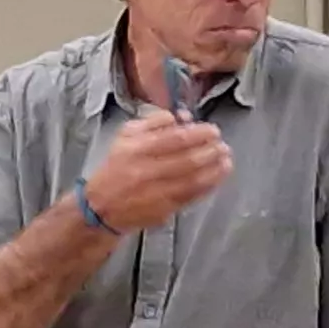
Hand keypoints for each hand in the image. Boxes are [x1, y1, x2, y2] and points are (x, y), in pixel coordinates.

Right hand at [82, 109, 232, 232]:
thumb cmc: (117, 167)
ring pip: (194, 179)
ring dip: (215, 169)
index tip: (213, 130)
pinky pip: (191, 196)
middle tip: (223, 145)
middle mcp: (147, 170)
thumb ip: (153, 122)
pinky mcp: (164, 209)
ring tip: (226, 160)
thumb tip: (181, 117)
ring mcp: (157, 192)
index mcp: (137, 149)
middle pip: (188, 159)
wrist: (102, 207)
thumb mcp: (126, 136)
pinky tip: (217, 178)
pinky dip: (208, 186)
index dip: (199, 134)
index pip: (176, 139)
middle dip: (211, 151)